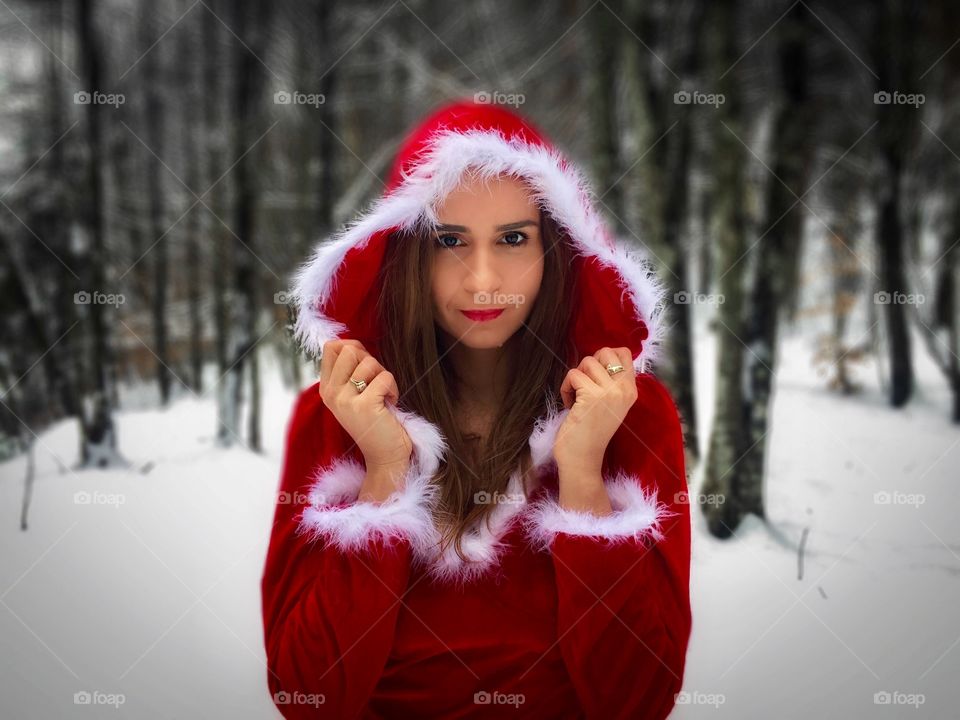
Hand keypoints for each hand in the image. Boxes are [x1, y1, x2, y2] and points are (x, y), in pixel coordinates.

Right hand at [318, 339, 412, 472]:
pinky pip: (385, 377)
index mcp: (326, 388)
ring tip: (383, 395)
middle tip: (376, 382)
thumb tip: (352, 343)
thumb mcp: (354, 394)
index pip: (331, 347)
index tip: (365, 368)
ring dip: (384, 376)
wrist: (384, 456)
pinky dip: (393, 388)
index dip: (354, 348)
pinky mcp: (364, 406)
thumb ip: (350, 370)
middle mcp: (330, 393)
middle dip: (370, 360)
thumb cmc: (375, 421)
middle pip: (349, 349)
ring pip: (369, 362)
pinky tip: (389, 403)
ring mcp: (345, 400)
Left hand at [554, 346, 636, 470]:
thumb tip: (600, 357)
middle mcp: (625, 389)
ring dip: (575, 378)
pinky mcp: (592, 396)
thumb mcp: (610, 404)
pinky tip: (569, 405)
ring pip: (587, 361)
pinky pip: (573, 374)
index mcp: (631, 390)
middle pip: (606, 351)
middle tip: (584, 386)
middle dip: (589, 364)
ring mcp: (610, 392)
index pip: (624, 353)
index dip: (604, 358)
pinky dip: (565, 388)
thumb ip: (611, 382)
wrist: (583, 459)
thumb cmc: (591, 432)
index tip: (595, 377)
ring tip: (576, 398)